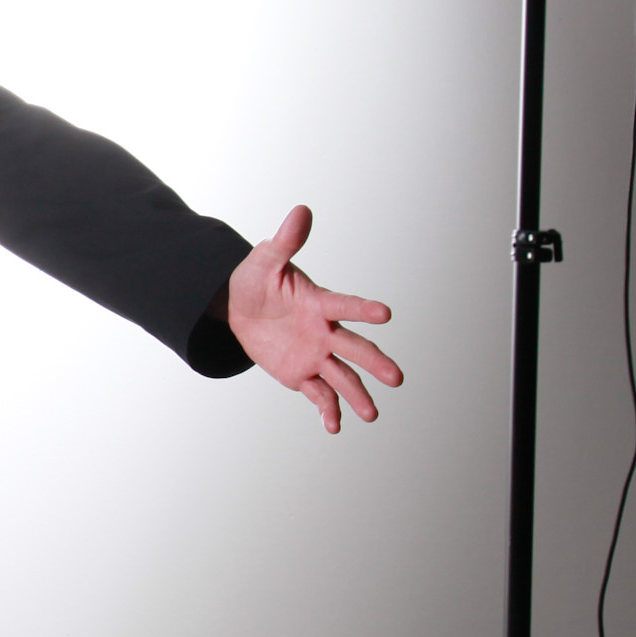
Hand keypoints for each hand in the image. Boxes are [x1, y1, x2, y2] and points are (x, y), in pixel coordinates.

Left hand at [227, 206, 400, 432]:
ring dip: (357, 395)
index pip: (344, 305)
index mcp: (318, 303)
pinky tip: (334, 426)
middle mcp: (324, 331)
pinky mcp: (302, 375)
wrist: (239, 310)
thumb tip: (300, 210)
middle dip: (375, 362)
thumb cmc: (256, 280)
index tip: (386, 313)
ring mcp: (316, 355)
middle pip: (354, 348)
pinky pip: (318, 394)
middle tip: (396, 378)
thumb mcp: (264, 260)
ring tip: (371, 415)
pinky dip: (327, 410)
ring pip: (342, 377)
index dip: (363, 309)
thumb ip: (284, 242)